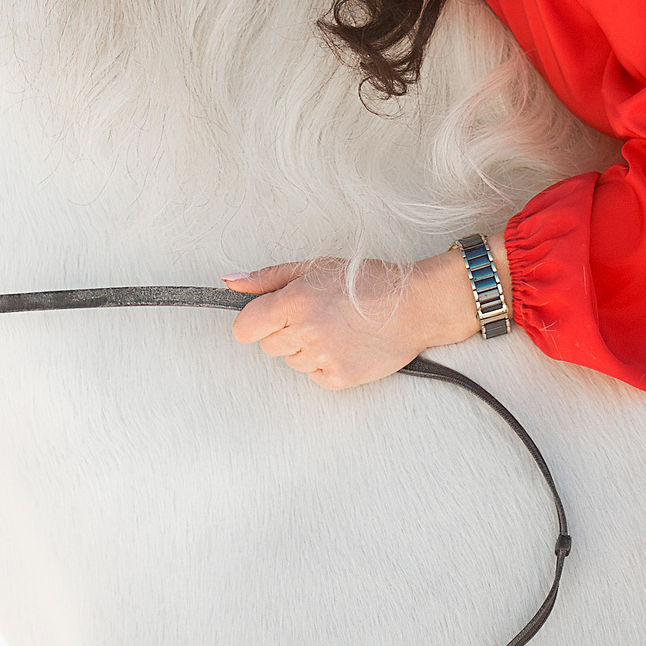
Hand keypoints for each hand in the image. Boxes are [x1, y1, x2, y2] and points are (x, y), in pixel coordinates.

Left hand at [223, 250, 489, 390]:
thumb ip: (268, 278)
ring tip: (336, 328)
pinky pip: (312, 376)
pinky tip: (346, 345)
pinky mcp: (338, 379)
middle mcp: (305, 331)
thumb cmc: (367, 282)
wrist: (416, 306)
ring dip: (305, 348)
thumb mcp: (315, 267)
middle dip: (285, 331)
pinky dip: (324, 364)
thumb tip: (229, 282)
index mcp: (295, 300)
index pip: (244, 328)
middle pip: (268, 345)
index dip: (255, 322)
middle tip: (317, 315)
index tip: (269, 317)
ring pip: (290, 361)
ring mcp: (322, 358)